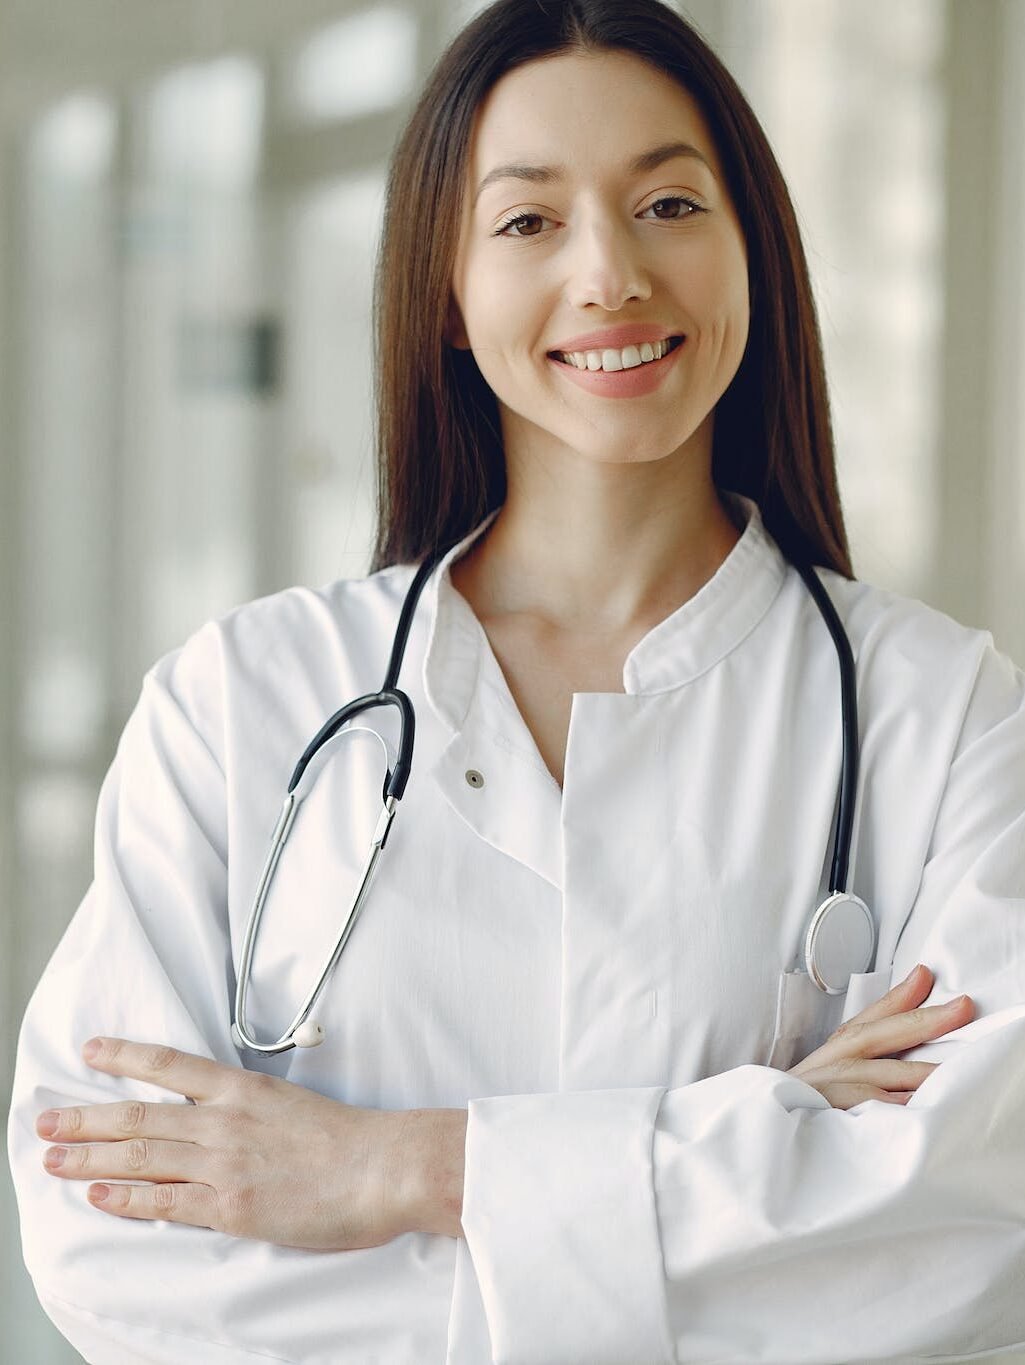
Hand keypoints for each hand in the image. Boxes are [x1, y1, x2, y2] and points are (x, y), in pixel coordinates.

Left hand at [37, 1037, 465, 1248]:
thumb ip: (255, 1109)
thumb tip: (228, 1116)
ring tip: (53, 1158)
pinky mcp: (229, 1206)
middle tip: (47, 1120)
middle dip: (86, 1118)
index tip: (92, 1051)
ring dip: (90, 1157)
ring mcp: (223, 1164)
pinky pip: (165, 1201)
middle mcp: (224, 1121)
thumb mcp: (295, 1105)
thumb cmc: (352, 1139)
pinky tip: (99, 1193)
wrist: (383, 1166)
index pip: (170, 1065)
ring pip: (142, 1155)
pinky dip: (127, 1197)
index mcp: (243, 1090)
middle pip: (139, 1115)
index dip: (125, 1055)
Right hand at [788, 964, 974, 1109]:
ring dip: (915, 1070)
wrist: (751, 1136)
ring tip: (953, 1069)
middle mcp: (830, 1063)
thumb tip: (907, 1056)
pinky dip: (884, 1108)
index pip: (869, 1018)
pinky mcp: (818, 1113)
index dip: (899, 996)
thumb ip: (868, 1060)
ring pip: (875, 1073)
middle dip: (922, 1020)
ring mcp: (824, 1087)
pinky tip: (910, 1108)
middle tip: (963, 1007)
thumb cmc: (800, 1108)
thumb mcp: (831, 1077)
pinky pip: (857, 1108)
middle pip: (877, 1034)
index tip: (927, 974)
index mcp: (835, 1052)